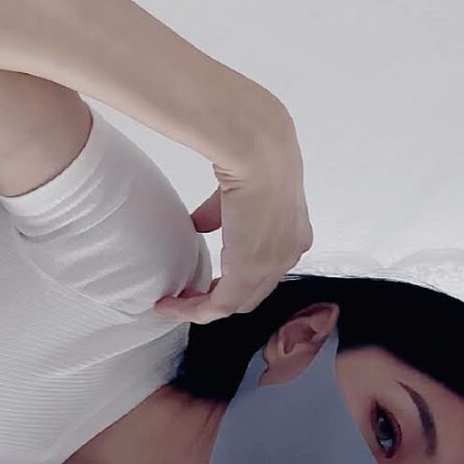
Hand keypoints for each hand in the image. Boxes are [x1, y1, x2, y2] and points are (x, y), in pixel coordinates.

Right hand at [153, 155, 312, 324]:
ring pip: (235, 305)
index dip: (232, 281)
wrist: (260, 153)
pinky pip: (219, 305)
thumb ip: (217, 214)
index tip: (204, 281)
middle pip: (250, 295)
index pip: (263, 273)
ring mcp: (272, 266)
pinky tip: (171, 304)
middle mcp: (288, 255)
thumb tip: (198, 225)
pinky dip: (192, 309)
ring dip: (201, 308)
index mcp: (292, 236)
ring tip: (173, 304)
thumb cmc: (254, 157)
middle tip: (185, 297)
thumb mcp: (234, 192)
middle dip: (215, 300)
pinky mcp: (249, 271)